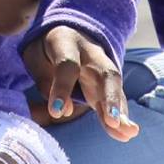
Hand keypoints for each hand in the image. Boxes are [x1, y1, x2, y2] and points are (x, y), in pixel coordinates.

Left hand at [22, 24, 134, 141]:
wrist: (65, 30)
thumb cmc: (45, 48)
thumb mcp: (35, 57)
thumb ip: (46, 82)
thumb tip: (65, 111)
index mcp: (66, 42)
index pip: (67, 66)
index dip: (62, 89)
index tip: (57, 113)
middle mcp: (91, 54)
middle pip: (105, 73)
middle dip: (110, 97)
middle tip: (112, 121)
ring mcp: (102, 67)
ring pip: (115, 88)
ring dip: (121, 111)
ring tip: (129, 132)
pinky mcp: (107, 82)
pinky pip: (116, 98)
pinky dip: (121, 115)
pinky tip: (126, 133)